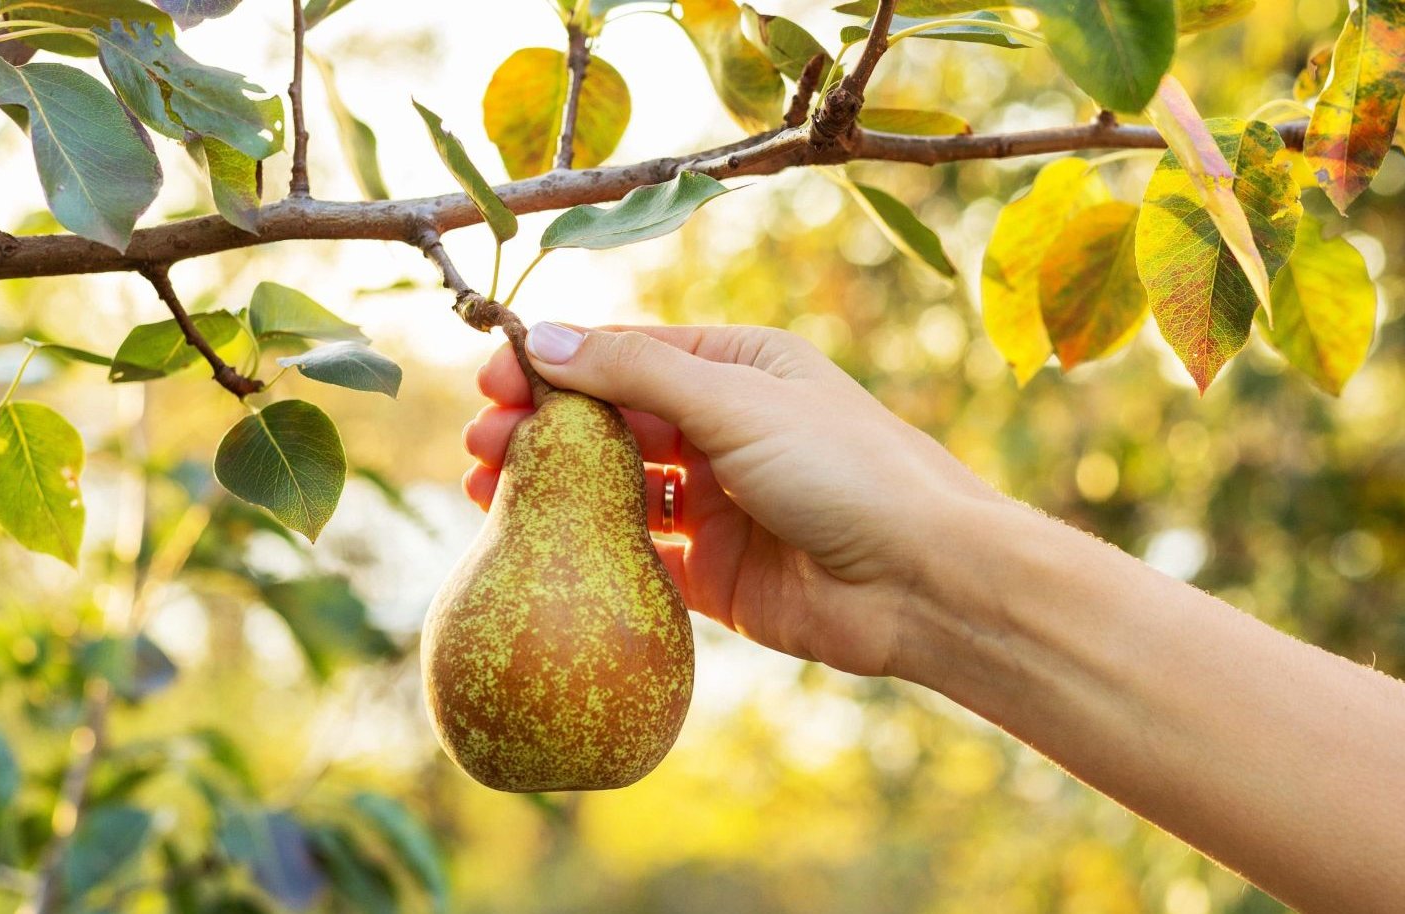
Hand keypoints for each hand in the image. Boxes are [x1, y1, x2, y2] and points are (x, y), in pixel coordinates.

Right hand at [461, 323, 1004, 677]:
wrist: (924, 581)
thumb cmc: (848, 470)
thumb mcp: (738, 402)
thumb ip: (636, 372)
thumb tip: (542, 336)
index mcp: (741, 369)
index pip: (626, 354)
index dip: (556, 363)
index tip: (494, 378)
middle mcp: (725, 430)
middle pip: (611, 419)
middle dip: (542, 426)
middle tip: (480, 443)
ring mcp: (718, 504)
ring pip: (614, 487)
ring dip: (553, 485)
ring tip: (486, 489)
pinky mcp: (714, 573)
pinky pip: (635, 554)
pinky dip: (587, 546)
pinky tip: (535, 544)